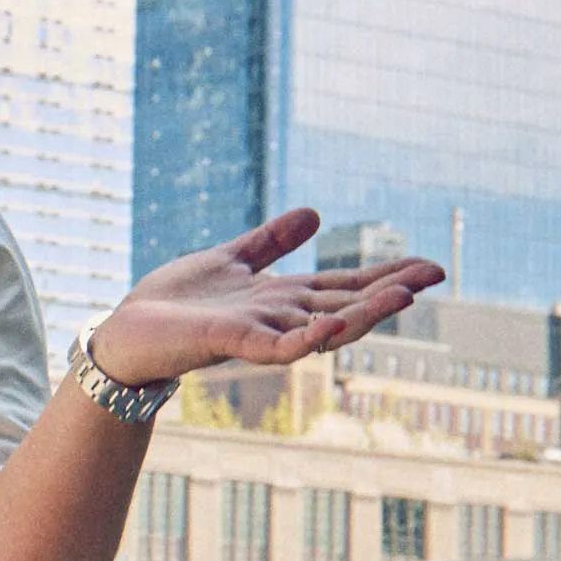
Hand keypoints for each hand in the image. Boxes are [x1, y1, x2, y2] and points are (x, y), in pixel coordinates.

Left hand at [88, 207, 445, 388]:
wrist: (125, 333)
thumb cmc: (171, 304)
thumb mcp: (228, 261)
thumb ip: (269, 242)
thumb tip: (314, 213)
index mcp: (280, 297)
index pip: (343, 285)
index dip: (384, 275)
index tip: (430, 266)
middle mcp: (277, 317)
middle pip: (345, 303)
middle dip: (388, 291)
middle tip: (435, 274)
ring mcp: (258, 332)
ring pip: (322, 326)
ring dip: (363, 314)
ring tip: (405, 296)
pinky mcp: (231, 344)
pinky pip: (279, 347)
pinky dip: (308, 337)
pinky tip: (334, 322)